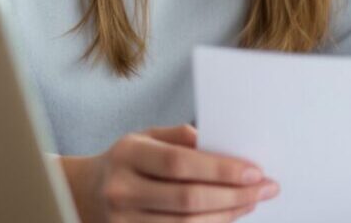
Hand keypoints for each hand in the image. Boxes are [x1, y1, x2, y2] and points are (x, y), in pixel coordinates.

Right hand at [63, 125, 277, 222]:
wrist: (84, 192)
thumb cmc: (128, 160)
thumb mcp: (147, 136)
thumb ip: (182, 137)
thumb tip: (224, 145)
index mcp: (128, 155)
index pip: (179, 164)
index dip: (220, 169)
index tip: (255, 171)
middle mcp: (122, 190)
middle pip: (187, 199)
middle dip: (234, 195)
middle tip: (265, 188)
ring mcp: (124, 221)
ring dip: (227, 215)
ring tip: (252, 202)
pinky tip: (229, 216)